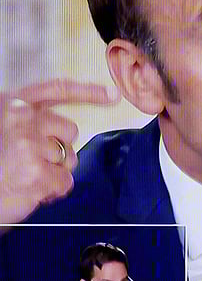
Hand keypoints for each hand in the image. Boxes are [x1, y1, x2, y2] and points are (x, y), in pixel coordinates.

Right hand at [0, 80, 119, 229]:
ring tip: (25, 175)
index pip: (58, 90)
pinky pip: (65, 181)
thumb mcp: (6, 129)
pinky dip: (52, 190)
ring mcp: (30, 145)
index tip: (112, 94)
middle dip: (59, 148)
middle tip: (30, 160)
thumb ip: (32, 122)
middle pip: (69, 131)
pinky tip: (30, 188)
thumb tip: (62, 131)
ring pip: (69, 158)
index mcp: (13, 105)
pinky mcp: (36, 171)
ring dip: (53, 171)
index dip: (89, 91)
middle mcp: (22, 120)